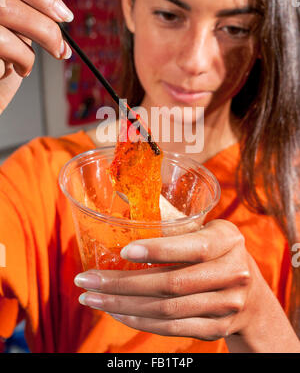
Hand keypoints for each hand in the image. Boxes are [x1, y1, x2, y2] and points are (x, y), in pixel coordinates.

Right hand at [0, 0, 72, 112]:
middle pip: (12, 5)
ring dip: (27, 52)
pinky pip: (3, 48)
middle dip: (46, 29)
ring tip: (26, 65)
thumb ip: (26, 1)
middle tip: (61, 49)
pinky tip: (12, 70)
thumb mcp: (14, 28)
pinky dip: (17, 63)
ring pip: (7, 24)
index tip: (65, 16)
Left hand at [74, 219, 299, 351]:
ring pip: (166, 311)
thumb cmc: (218, 252)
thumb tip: (126, 202)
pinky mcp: (215, 329)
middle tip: (86, 280)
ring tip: (92, 298)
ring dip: (123, 305)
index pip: (194, 248)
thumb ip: (177, 223)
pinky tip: (116, 312)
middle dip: (123, 285)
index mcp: (228, 241)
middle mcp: (233, 274)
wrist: (251, 296)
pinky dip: (139, 321)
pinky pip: (171, 329)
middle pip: (172, 285)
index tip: (123, 252)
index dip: (159, 251)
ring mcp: (225, 306)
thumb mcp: (208, 229)